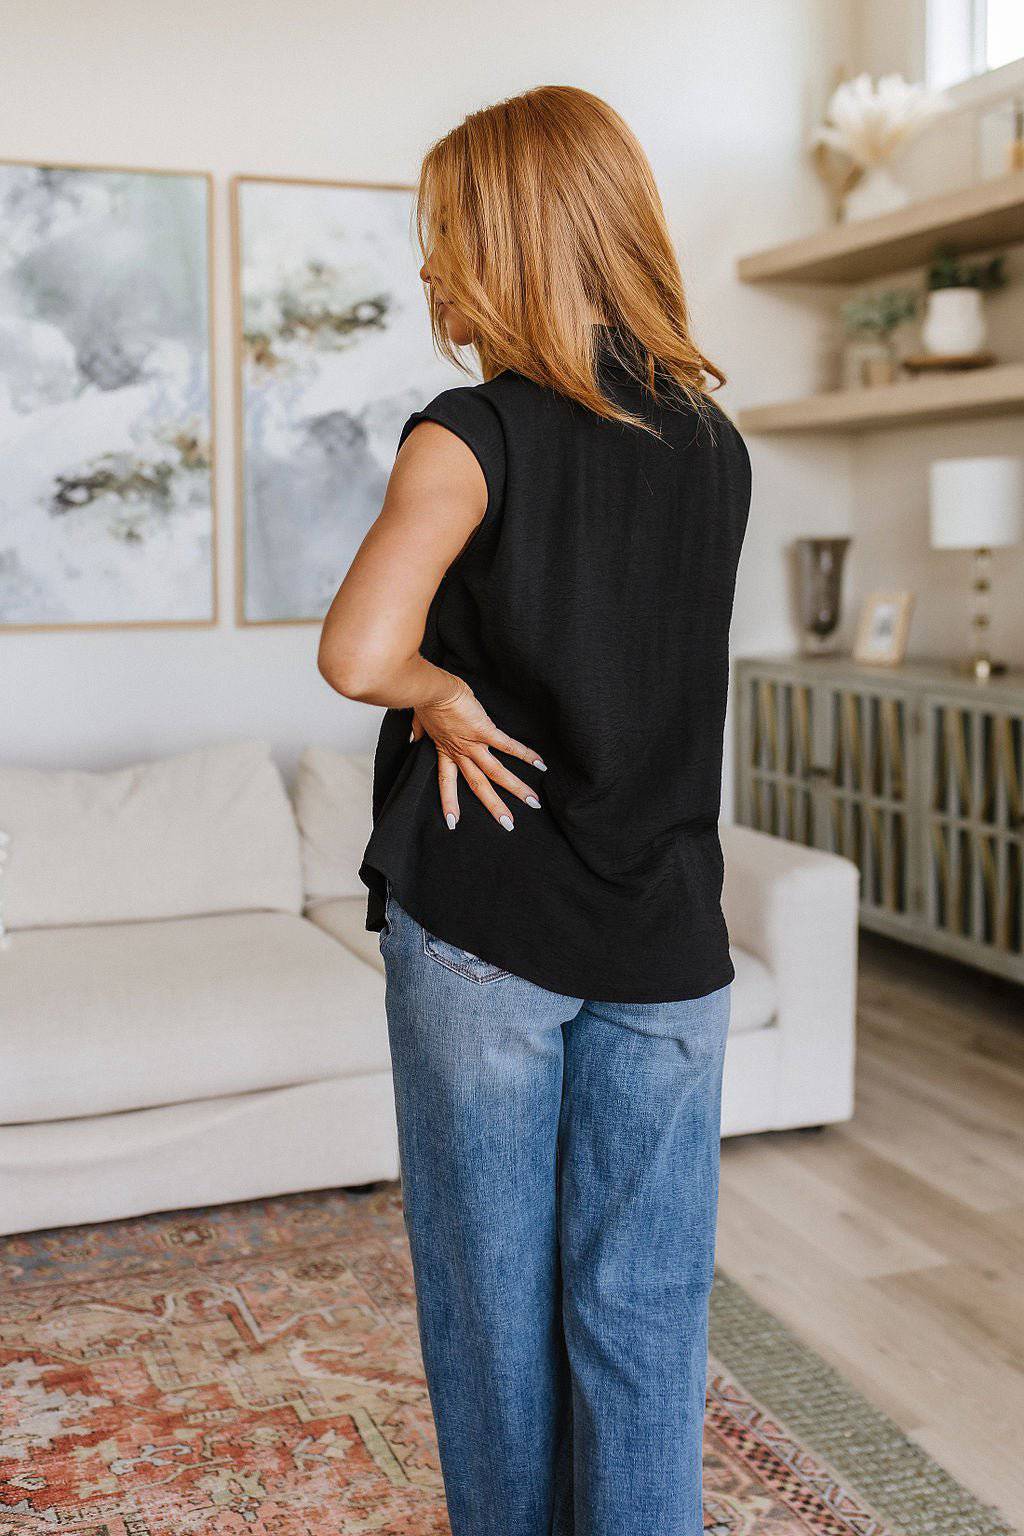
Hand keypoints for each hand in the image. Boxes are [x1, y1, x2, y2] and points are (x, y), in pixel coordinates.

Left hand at [410, 676, 545, 830]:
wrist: (430, 690)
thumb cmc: (425, 699)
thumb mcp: (421, 720)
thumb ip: (420, 731)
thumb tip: (414, 737)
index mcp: (445, 750)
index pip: (447, 782)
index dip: (449, 802)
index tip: (453, 822)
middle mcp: (461, 752)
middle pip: (478, 785)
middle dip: (494, 806)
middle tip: (507, 825)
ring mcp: (473, 744)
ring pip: (496, 772)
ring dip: (515, 788)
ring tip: (532, 802)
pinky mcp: (484, 730)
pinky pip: (507, 746)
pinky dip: (525, 755)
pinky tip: (540, 764)